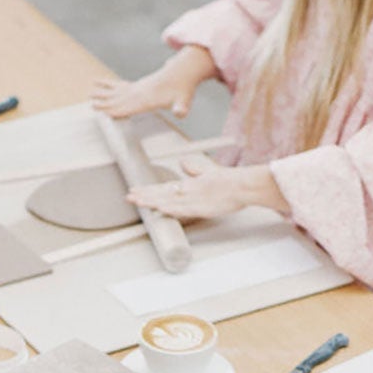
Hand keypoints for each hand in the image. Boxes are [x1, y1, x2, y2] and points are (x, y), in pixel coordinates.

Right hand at [92, 64, 200, 119]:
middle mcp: (139, 92)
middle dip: (105, 103)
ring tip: (90, 95)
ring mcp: (137, 87)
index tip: (105, 113)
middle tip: (92, 104)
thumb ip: (181, 108)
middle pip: (119, 99)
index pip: (130, 106)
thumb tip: (180, 113)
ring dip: (103, 94)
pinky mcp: (137, 84)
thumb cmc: (183, 90)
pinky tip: (98, 83)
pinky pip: (119, 85)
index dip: (117, 110)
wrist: (183, 72)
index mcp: (148, 99)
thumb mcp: (184, 101)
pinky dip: (108, 85)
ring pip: (116, 92)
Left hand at [128, 158, 284, 221]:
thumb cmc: (229, 181)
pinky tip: (159, 208)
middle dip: (145, 195)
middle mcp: (188, 191)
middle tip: (128, 196)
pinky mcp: (202, 207)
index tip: (135, 191)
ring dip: (152, 201)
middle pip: (162, 193)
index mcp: (188, 184)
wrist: (243, 185)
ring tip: (136, 201)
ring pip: (168, 200)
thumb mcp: (209, 173)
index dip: (148, 190)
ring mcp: (194, 199)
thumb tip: (182, 163)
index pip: (164, 187)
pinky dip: (170, 208)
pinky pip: (183, 209)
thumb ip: (194, 170)